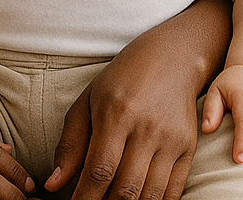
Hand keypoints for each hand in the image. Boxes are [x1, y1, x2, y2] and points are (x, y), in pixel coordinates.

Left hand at [45, 55, 199, 199]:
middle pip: (126, 189)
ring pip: (150, 196)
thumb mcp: (89, 101)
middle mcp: (147, 128)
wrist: (172, 58)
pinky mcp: (189, 148)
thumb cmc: (122, 79)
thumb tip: (53, 183)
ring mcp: (171, 140)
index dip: (84, 198)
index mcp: (116, 113)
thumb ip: (71, 144)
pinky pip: (173, 191)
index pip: (99, 170)